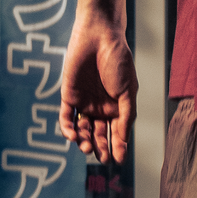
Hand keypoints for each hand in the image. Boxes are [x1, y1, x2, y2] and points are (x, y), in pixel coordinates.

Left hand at [59, 12, 136, 163]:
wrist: (99, 37)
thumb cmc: (118, 61)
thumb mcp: (129, 91)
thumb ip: (126, 116)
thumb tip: (124, 142)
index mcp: (117, 108)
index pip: (116, 133)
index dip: (117, 147)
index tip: (118, 160)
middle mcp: (100, 108)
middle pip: (99, 134)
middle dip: (100, 147)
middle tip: (101, 158)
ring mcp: (84, 103)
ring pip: (82, 129)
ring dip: (84, 141)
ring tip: (87, 147)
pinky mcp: (69, 96)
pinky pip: (66, 117)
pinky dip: (68, 129)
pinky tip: (73, 136)